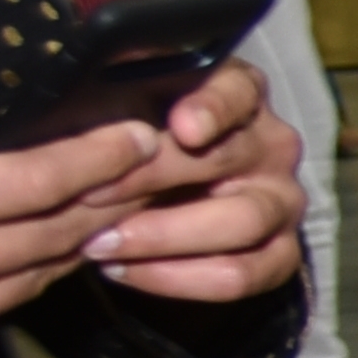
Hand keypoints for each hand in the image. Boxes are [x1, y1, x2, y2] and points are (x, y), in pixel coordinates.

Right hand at [0, 111, 143, 357]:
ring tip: (119, 205)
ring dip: (78, 240)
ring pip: (29, 276)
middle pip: (49, 231)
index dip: (91, 158)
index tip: (137, 137)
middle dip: (110, 196)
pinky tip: (42, 258)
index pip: (25, 181)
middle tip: (160, 165)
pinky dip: (19, 281)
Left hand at [83, 60, 306, 292]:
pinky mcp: (279, 255)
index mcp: (240, 93)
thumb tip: (75, 78)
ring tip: (100, 244)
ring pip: (240, 224)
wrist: (156, 195)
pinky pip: (241, 275)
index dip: (213, 108)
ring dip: (163, 238)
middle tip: (90, 194)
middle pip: (225, 160)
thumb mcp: (120, 98)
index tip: (183, 127)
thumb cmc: (129, 137)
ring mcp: (282, 202)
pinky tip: (124, 270)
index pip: (238, 91)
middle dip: (153, 179)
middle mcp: (272, 145)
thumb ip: (112, 84)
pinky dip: (177, 279)